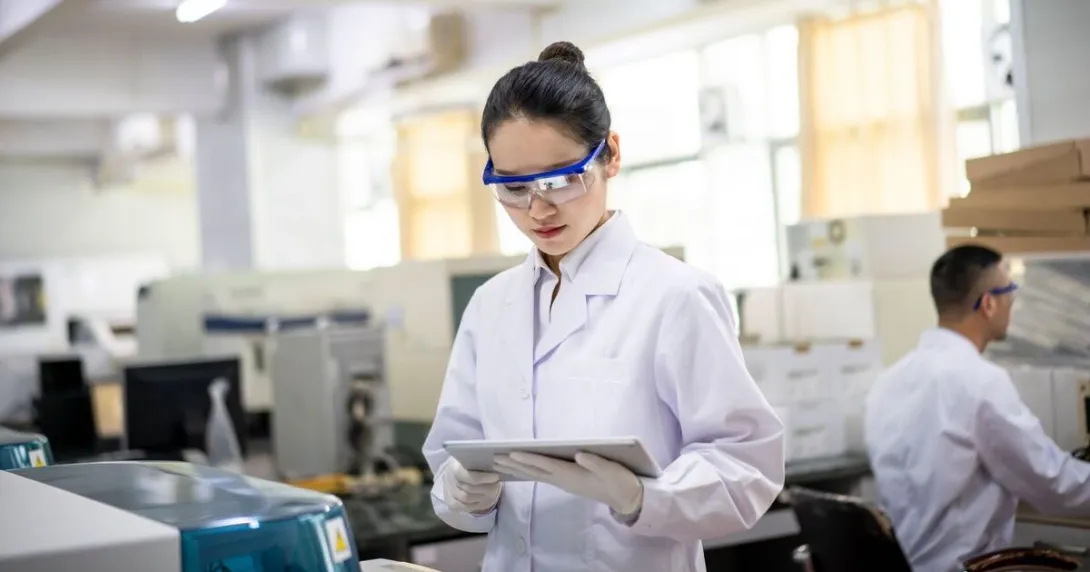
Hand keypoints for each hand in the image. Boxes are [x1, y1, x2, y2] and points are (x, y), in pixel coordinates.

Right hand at [440, 457, 501, 513]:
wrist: (457, 472)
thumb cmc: (471, 464)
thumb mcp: (475, 460)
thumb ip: (482, 463)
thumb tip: (496, 468)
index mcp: (455, 466)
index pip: (468, 476)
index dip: (483, 478)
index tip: (496, 477)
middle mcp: (449, 480)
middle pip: (469, 490)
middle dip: (485, 488)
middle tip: (496, 485)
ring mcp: (449, 492)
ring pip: (467, 500)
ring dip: (482, 497)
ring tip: (491, 491)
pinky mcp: (450, 502)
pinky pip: (464, 507)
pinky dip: (475, 504)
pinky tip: (483, 498)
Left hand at [494, 452, 643, 517]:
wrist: (627, 498)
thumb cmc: (620, 481)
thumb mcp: (612, 470)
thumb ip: (596, 462)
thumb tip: (579, 455)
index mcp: (574, 475)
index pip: (546, 465)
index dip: (528, 458)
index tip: (511, 453)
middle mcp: (565, 480)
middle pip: (535, 471)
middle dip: (514, 464)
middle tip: (494, 458)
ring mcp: (565, 482)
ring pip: (536, 474)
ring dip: (518, 468)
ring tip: (500, 463)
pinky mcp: (568, 482)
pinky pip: (543, 476)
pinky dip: (529, 470)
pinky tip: (522, 468)